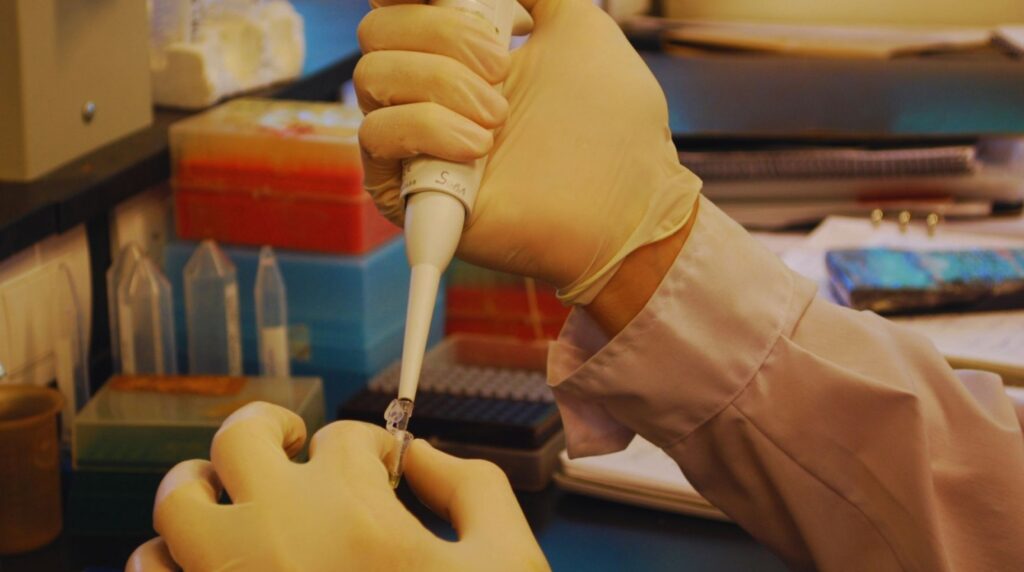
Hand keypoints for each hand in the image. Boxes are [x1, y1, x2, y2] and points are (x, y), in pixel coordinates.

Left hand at [127, 402, 547, 570]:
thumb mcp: (509, 562)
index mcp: (353, 511)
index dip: (372, 447)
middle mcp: (275, 532)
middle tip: (292, 444)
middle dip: (270, 427)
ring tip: (234, 496)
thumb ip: (474, 489)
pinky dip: (167, 558)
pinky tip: (205, 564)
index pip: (345, 439)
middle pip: (240, 436)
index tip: (385, 469)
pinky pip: (147, 571)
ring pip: (177, 499)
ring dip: (205, 485)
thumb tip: (426, 457)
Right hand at [357, 0, 700, 302]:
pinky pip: (375, 135)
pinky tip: (477, 149)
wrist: (622, 203)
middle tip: (499, 67)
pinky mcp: (405, 189)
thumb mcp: (579, 27)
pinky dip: (427, 129)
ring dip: (439, 84)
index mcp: (462, 48)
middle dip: (440, 34)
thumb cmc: (611, 125)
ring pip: (371, 76)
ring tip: (498, 118)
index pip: (399, 6)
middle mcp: (430, 89)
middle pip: (377, 31)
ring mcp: (416, 138)